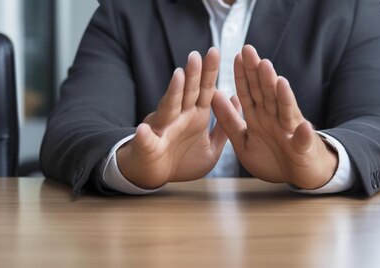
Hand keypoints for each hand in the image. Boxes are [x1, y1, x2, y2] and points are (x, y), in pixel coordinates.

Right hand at [117, 48, 227, 188]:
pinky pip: (147, 141)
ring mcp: (163, 128)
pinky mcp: (149, 145)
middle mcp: (179, 116)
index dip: (210, 72)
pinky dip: (145, 136)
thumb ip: (224, 128)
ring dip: (173, 92)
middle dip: (193, 74)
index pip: (205, 90)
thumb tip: (235, 101)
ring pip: (169, 107)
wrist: (155, 175)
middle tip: (198, 54)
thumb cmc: (182, 160)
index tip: (216, 52)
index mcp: (195, 115)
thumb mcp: (211, 147)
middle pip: (188, 91)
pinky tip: (144, 131)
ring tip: (178, 76)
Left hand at [211, 45, 338, 189]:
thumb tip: (214, 95)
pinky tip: (303, 127)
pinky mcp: (303, 147)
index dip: (242, 75)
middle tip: (250, 51)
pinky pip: (303, 141)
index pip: (248, 92)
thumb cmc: (272, 159)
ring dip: (282, 96)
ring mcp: (290, 130)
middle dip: (258, 73)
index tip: (235, 56)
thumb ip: (229, 121)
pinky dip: (304, 135)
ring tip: (277, 79)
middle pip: (266, 93)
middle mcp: (274, 118)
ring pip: (285, 110)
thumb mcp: (243, 142)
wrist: (299, 176)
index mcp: (258, 117)